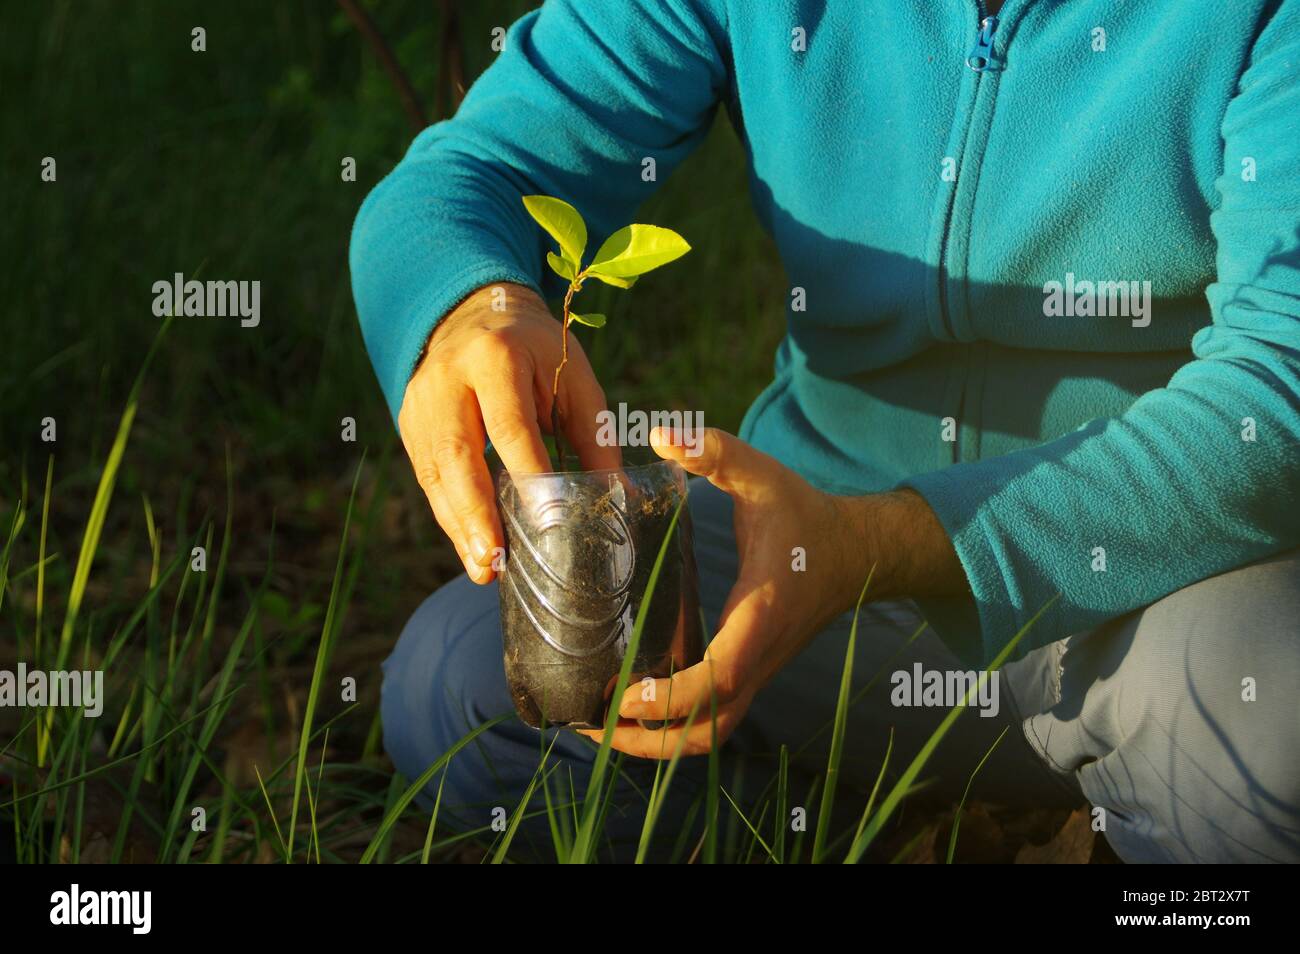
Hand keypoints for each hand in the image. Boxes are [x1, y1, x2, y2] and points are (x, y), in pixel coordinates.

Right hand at [397, 283, 619, 581]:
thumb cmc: (536, 351)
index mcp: (496, 358)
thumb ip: (593, 435)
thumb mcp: (573, 376)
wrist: (471, 315)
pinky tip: (472, 547)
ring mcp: (420, 404)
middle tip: (495, 560)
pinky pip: (429, 478)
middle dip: (475, 513)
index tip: (544, 519)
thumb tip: (619, 498)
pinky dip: (451, 516)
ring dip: (460, 526)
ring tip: (485, 568)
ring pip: (436, 474)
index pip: (510, 424)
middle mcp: (448, 380)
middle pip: (457, 453)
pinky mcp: (409, 426)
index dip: (526, 472)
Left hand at [579, 427, 965, 757]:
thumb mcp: (763, 474)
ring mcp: (757, 671)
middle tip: (589, 725)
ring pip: (711, 735)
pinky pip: (713, 718)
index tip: (623, 694)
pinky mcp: (750, 672)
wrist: (856, 551)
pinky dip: (672, 727)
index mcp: (761, 615)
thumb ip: (716, 452)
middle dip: (649, 740)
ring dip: (656, 744)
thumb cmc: (805, 514)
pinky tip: (629, 708)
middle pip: (709, 730)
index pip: (721, 677)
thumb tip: (661, 433)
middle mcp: (760, 656)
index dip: (672, 697)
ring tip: (598, 727)